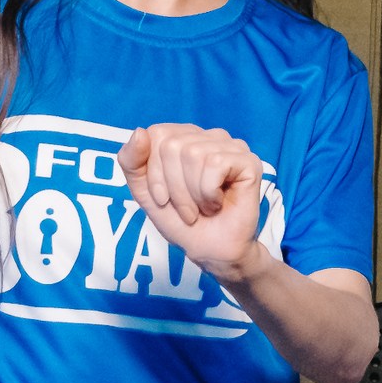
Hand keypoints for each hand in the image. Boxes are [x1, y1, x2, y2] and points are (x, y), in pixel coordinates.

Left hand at [121, 123, 267, 283]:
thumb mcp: (144, 191)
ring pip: (194, 154)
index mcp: (186, 137)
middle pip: (173, 146)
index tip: (163, 198)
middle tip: (187, 208)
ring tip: (203, 207)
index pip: (157, 134)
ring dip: (192, 194)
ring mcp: (232, 147)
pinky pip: (216, 164)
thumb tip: (140, 131)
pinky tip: (218, 202)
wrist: (211, 251)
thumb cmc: (181, 221)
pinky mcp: (249, 161)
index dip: (154, 171)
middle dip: (173, 186)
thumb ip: (131, 161)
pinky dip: (209, 192)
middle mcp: (210, 137)